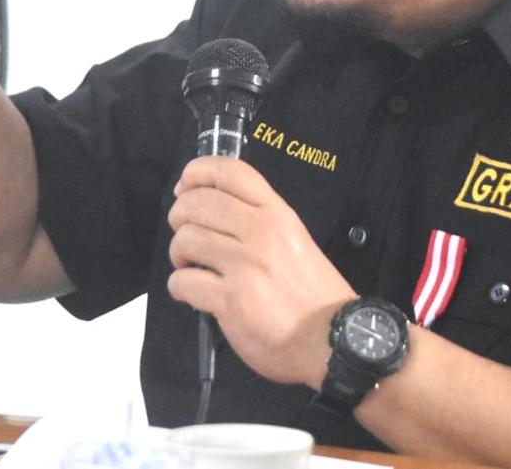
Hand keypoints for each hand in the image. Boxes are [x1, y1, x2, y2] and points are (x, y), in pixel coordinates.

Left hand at [167, 156, 354, 388]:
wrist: (331, 340)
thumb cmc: (314, 294)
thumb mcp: (296, 240)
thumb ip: (261, 223)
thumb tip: (215, 212)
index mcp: (278, 215)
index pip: (231, 172)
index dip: (198, 171)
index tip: (185, 185)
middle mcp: (261, 233)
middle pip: (197, 202)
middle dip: (180, 216)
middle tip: (186, 233)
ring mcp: (244, 266)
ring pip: (184, 240)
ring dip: (179, 254)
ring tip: (192, 265)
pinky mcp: (230, 300)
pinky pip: (182, 282)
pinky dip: (180, 286)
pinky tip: (193, 292)